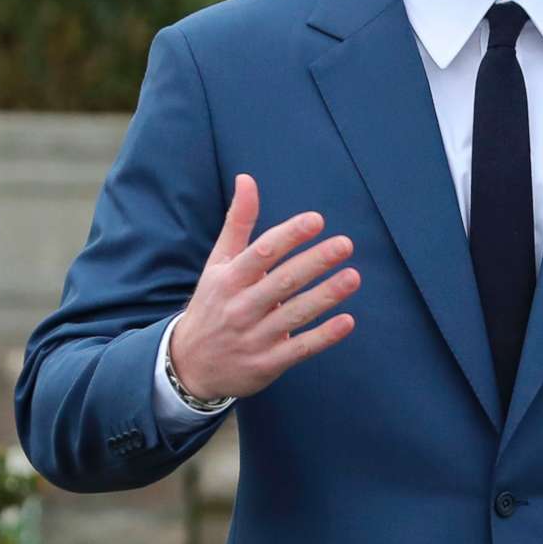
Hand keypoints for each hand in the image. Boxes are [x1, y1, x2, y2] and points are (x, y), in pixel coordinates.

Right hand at [167, 174, 359, 402]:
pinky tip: (347, 321)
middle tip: (345, 244)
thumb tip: (247, 178)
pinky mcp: (267, 363)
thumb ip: (238, 223)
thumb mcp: (217, 264)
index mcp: (228, 279)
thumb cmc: (212, 304)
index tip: (316, 220)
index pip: (261, 253)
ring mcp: (254, 337)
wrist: (189, 365)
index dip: (289, 235)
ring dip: (325, 296)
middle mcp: (240, 307)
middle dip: (314, 262)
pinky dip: (323, 337)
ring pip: (294, 313)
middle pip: (282, 281)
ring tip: (353, 277)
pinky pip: (299, 348)